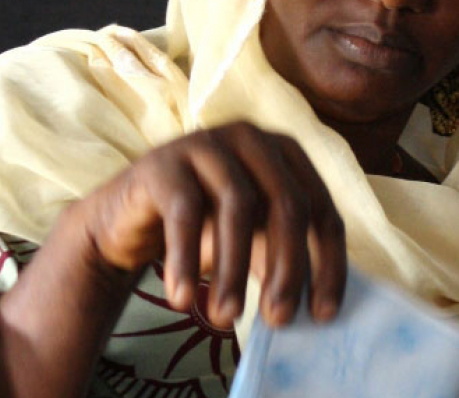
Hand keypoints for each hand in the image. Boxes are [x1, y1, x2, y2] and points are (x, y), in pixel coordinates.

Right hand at [76, 121, 346, 327]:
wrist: (130, 219)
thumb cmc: (205, 228)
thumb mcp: (254, 241)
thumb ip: (286, 260)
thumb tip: (320, 310)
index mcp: (285, 154)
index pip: (321, 210)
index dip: (328, 264)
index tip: (322, 316)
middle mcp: (252, 139)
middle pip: (287, 204)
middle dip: (287, 268)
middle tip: (277, 320)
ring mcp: (207, 144)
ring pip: (237, 206)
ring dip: (234, 270)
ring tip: (224, 317)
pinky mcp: (163, 162)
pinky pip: (183, 213)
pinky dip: (185, 260)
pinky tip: (181, 300)